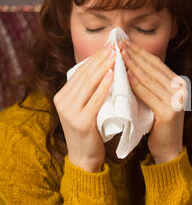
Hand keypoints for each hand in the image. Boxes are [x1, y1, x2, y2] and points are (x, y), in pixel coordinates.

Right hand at [54, 44, 115, 172]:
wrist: (84, 158)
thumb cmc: (91, 131)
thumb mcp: (85, 108)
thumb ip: (89, 91)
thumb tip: (105, 68)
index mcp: (62, 96)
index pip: (80, 72)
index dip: (95, 57)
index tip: (109, 45)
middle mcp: (62, 101)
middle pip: (84, 75)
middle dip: (101, 58)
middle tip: (115, 45)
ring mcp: (70, 112)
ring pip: (89, 84)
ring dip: (103, 67)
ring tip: (116, 55)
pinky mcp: (81, 122)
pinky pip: (94, 100)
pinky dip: (104, 87)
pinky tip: (113, 76)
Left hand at [120, 40, 185, 163]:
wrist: (168, 149)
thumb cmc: (157, 124)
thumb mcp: (156, 99)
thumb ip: (150, 83)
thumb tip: (130, 61)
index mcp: (179, 83)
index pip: (156, 63)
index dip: (140, 51)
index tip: (124, 42)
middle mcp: (181, 89)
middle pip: (153, 68)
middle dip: (134, 54)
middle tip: (118, 43)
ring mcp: (176, 100)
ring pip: (149, 78)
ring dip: (132, 65)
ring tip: (117, 55)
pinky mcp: (169, 112)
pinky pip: (147, 94)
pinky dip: (135, 84)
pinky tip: (123, 76)